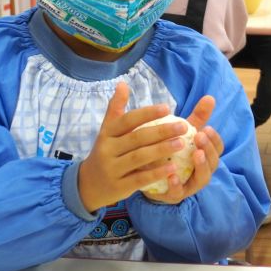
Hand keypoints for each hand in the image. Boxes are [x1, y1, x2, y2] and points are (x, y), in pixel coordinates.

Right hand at [78, 83, 190, 212]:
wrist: (87, 185)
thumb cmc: (105, 152)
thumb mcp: (107, 131)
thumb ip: (116, 109)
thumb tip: (122, 84)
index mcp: (107, 134)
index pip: (127, 120)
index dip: (147, 114)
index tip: (168, 108)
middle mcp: (108, 150)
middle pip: (137, 138)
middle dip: (161, 131)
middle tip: (183, 127)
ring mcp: (112, 169)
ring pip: (139, 157)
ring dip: (161, 150)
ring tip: (182, 143)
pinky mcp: (119, 186)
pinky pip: (139, 179)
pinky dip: (156, 173)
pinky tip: (173, 168)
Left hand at [140, 95, 224, 203]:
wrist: (147, 175)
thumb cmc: (170, 151)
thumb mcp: (182, 133)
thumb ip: (197, 117)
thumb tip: (210, 97)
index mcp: (205, 155)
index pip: (218, 147)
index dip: (215, 139)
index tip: (207, 128)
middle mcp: (202, 170)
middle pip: (214, 162)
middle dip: (209, 149)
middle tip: (200, 137)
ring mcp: (190, 184)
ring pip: (203, 178)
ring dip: (201, 166)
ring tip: (195, 154)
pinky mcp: (174, 195)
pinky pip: (179, 192)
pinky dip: (177, 185)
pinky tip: (171, 175)